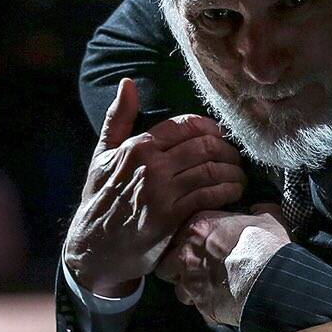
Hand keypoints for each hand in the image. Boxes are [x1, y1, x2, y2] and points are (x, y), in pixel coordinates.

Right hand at [62, 79, 246, 296]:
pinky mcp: (170, 218)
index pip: (186, 125)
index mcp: (137, 147)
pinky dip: (227, 191)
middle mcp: (151, 166)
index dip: (210, 128)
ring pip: (211, 170)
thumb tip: (128, 83)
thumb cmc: (100, 199)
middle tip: (235, 157)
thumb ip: (118, 118)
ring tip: (239, 175)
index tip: (220, 136)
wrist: (92, 248)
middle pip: (204, 146)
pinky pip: (209, 196)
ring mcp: (161, 192)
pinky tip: (234, 192)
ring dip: (233, 171)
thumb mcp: (102, 155)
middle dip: (227, 149)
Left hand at [159, 206, 289, 326]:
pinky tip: (217, 301)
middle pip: (168, 259)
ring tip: (206, 288)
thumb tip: (256, 210)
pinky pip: (192, 304)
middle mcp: (188, 250)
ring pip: (176, 284)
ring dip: (188, 287)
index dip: (189, 241)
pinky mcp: (198, 300)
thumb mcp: (269, 218)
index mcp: (200, 224)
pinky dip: (202, 304)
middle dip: (180, 265)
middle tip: (198, 268)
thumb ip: (257, 212)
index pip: (179, 231)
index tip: (201, 246)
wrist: (272, 279)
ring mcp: (190, 277)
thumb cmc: (268, 246)